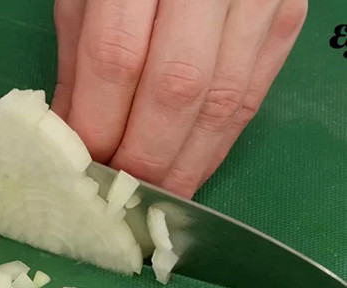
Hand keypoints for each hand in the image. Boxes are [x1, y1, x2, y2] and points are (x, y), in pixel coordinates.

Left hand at [52, 0, 306, 197]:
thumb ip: (78, 62)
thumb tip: (73, 137)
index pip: (117, 58)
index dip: (100, 124)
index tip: (85, 166)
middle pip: (177, 87)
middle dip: (146, 156)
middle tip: (123, 195)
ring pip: (223, 101)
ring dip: (187, 163)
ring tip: (159, 197)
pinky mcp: (284, 17)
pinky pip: (253, 95)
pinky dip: (220, 142)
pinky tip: (193, 167)